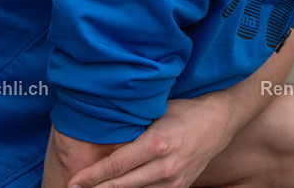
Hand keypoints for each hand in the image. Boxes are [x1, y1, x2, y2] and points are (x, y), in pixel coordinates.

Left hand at [67, 97, 233, 187]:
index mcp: (157, 144)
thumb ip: (133, 127)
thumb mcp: (156, 112)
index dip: (91, 177)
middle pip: (121, 187)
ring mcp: (174, 182)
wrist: (219, 122)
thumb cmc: (185, 112)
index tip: (73, 182)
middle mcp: (166, 167)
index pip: (116, 166)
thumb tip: (101, 134)